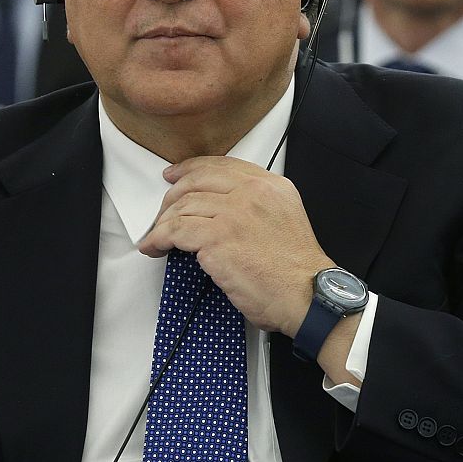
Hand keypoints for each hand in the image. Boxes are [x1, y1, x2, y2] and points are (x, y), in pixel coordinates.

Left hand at [137, 156, 334, 338]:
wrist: (308, 295)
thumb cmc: (297, 271)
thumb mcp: (285, 218)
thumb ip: (258, 204)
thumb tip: (219, 207)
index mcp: (272, 186)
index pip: (223, 166)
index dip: (191, 169)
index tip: (175, 175)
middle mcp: (253, 193)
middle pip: (197, 181)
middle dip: (172, 196)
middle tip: (162, 211)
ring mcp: (234, 213)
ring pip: (182, 206)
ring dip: (163, 222)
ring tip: (158, 236)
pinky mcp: (218, 238)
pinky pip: (175, 231)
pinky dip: (158, 239)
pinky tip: (155, 246)